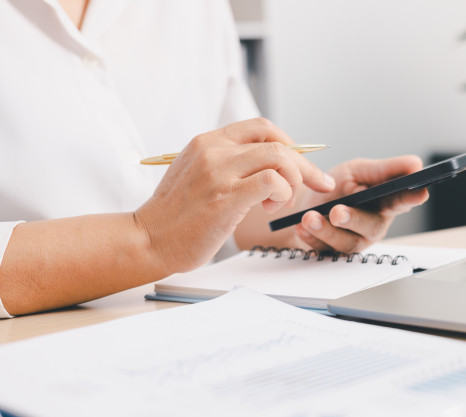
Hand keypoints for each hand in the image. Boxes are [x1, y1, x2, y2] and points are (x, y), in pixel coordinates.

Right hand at [134, 118, 334, 273]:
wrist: (148, 240)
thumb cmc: (177, 216)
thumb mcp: (199, 176)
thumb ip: (228, 165)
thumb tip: (272, 167)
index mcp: (208, 142)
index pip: (262, 127)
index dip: (290, 145)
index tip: (303, 166)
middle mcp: (213, 150)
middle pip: (277, 143)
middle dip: (305, 167)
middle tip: (317, 186)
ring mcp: (218, 171)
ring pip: (279, 157)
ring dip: (293, 182)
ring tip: (279, 204)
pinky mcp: (225, 196)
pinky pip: (273, 181)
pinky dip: (283, 194)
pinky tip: (271, 208)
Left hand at [292, 155, 428, 252]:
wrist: (306, 204)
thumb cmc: (337, 187)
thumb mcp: (359, 170)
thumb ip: (386, 169)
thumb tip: (416, 163)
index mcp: (384, 203)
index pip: (402, 200)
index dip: (412, 197)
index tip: (420, 192)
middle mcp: (373, 225)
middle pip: (371, 226)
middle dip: (354, 219)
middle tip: (337, 212)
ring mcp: (354, 241)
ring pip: (346, 242)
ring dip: (327, 230)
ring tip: (310, 218)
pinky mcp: (334, 253)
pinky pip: (325, 250)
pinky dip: (311, 238)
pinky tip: (302, 227)